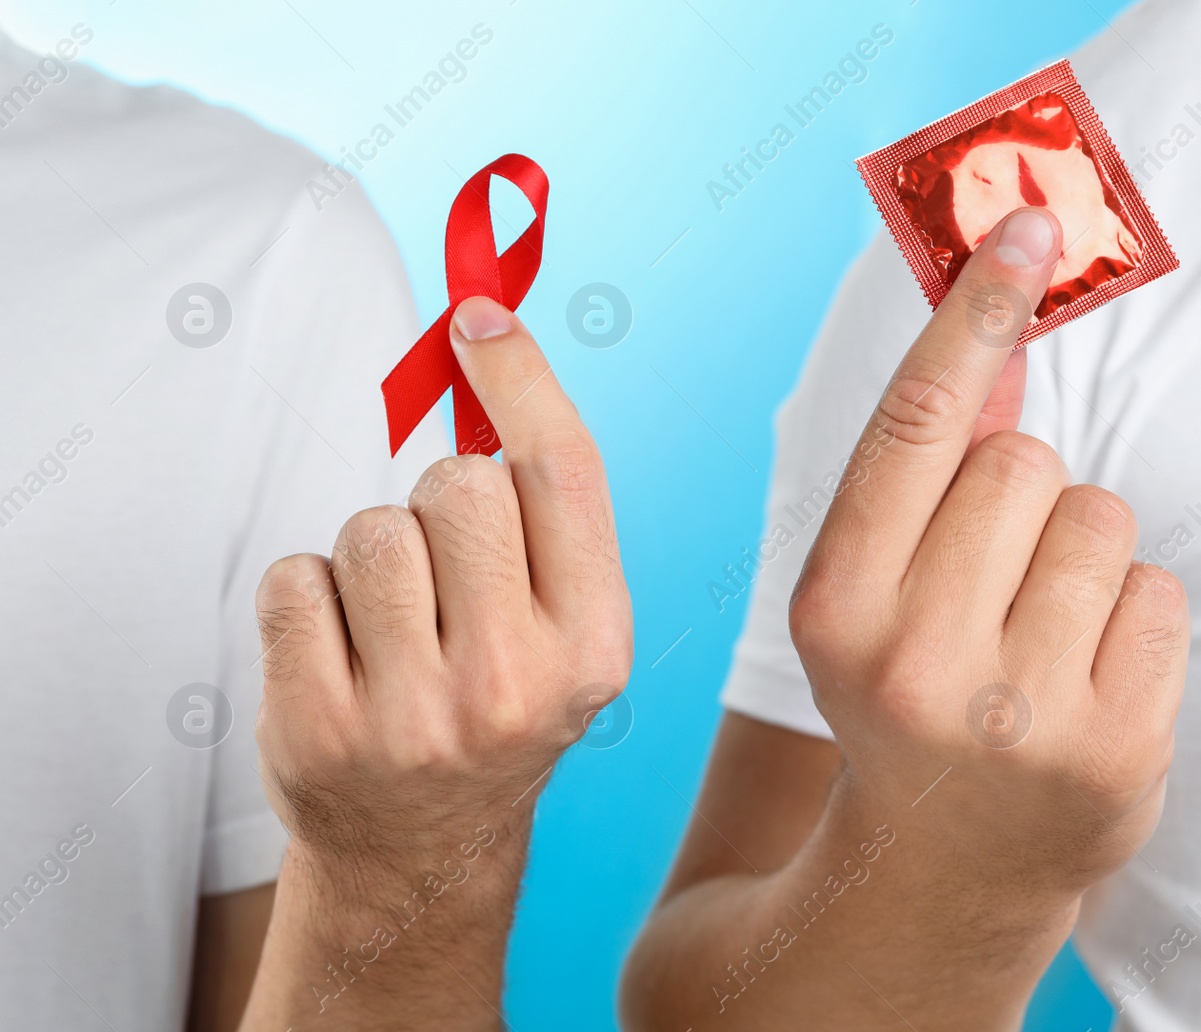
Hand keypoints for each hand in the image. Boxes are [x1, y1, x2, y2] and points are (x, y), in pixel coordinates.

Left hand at [247, 296, 630, 1025]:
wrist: (421, 855)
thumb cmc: (495, 708)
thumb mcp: (562, 630)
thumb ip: (545, 515)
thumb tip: (484, 340)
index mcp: (596, 648)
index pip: (565, 476)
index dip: (521, 377)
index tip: (477, 313)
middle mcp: (517, 684)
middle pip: (458, 483)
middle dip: (438, 497)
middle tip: (444, 566)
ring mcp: (414, 716)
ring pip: (369, 527)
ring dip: (368, 552)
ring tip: (389, 622)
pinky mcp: (318, 728)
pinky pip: (293, 577)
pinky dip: (305, 596)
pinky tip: (336, 652)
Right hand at [790, 207, 1187, 901]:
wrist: (941, 865)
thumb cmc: (905, 695)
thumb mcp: (874, 588)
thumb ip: (926, 466)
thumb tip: (1002, 333)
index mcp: (836, 609)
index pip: (914, 426)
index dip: (972, 315)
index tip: (1027, 226)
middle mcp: (918, 661)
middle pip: (1024, 463)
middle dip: (1020, 499)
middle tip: (992, 583)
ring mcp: (1023, 713)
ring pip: (1101, 516)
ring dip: (1081, 554)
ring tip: (1041, 634)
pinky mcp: (1117, 748)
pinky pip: (1159, 588)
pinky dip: (1132, 616)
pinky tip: (1088, 676)